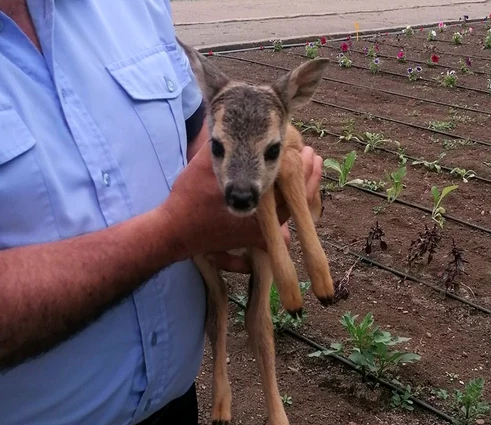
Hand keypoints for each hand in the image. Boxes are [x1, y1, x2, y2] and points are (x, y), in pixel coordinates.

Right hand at [162, 140, 322, 271]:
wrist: (177, 231)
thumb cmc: (190, 197)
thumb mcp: (206, 162)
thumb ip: (224, 141)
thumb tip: (233, 117)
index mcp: (257, 198)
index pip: (291, 180)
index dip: (303, 164)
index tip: (308, 150)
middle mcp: (264, 219)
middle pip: (298, 197)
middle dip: (307, 175)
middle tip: (313, 157)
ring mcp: (261, 233)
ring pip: (292, 211)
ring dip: (302, 191)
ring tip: (307, 171)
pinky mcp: (255, 240)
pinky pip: (281, 228)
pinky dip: (289, 211)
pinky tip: (289, 198)